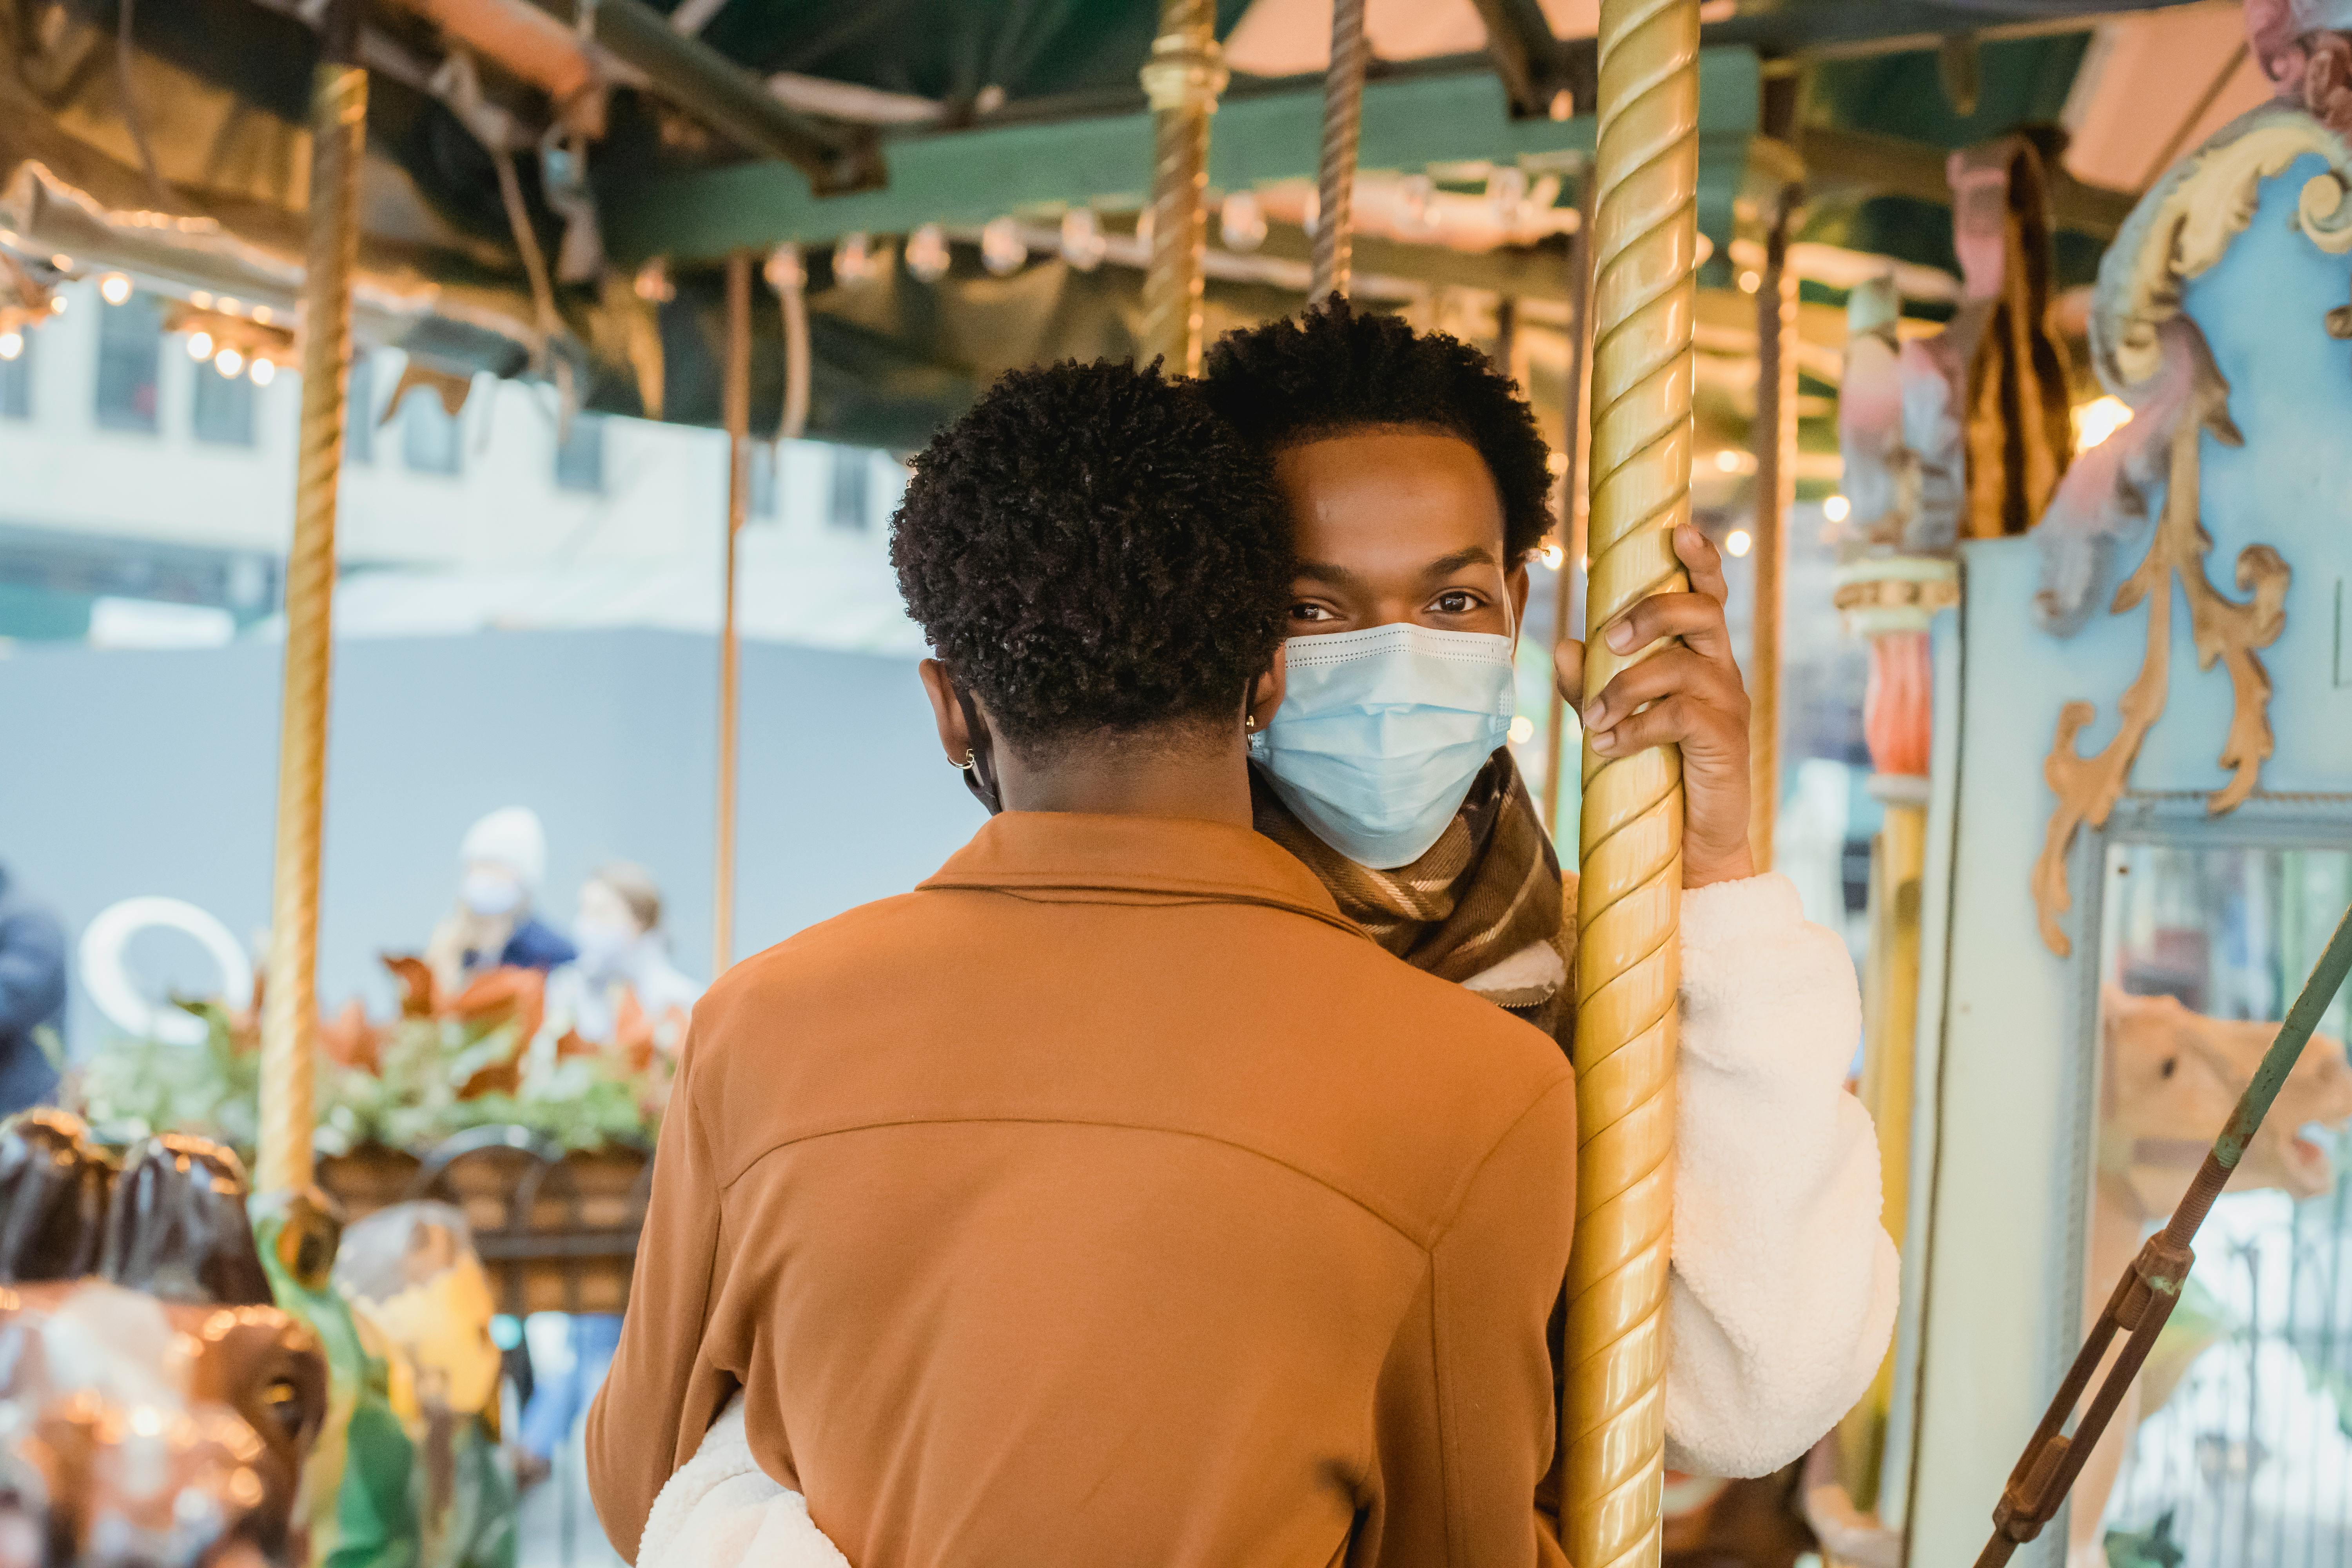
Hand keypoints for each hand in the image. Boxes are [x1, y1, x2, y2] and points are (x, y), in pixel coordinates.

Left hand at [1553, 524, 1756, 888]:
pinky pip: (1681, 715)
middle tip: (1609, 642)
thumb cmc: (1654, 770)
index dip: (1701, 559)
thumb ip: (1590, 683)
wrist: (1692, 840)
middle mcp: (1721, 669)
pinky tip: (1609, 747)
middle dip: (1651, 614)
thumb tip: (1562, 645)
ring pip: (1682, 666)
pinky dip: (1636, 727)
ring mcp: (1728, 703)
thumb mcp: (1615, 719)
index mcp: (1700, 653)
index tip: (1679, 530)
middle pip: (1700, 612)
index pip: (1708, 594)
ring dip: (1626, 687)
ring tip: (1593, 721)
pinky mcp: (1726, 740)